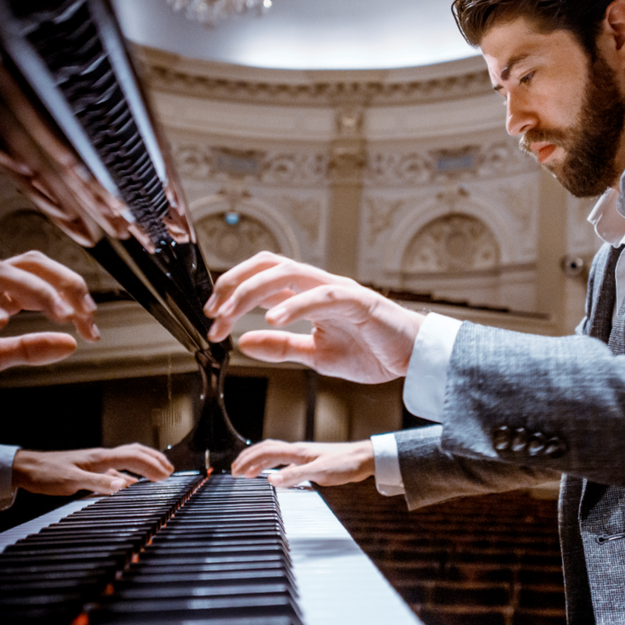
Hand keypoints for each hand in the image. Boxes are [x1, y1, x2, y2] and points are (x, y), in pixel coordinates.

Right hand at [0, 251, 98, 383]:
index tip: (93, 326)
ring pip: (1, 271)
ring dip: (38, 291)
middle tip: (84, 312)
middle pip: (30, 262)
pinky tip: (2, 321)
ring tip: (62, 314)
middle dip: (64, 282)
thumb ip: (30, 348)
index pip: (46, 278)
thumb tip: (72, 345)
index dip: (75, 295)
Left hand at [11, 443, 173, 496]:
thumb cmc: (46, 474)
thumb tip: (125, 485)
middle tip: (170, 471)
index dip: (152, 466)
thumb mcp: (71, 481)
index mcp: (101, 458)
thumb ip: (99, 483)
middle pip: (136, 452)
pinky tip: (132, 483)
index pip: (134, 458)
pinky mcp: (92, 469)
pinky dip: (132, 473)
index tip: (166, 476)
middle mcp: (102, 457)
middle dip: (155, 459)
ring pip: (129, 458)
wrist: (25, 468)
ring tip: (159, 472)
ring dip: (146, 463)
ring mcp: (97, 462)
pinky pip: (119, 468)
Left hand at [204, 252, 424, 383]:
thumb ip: (281, 347)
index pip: (262, 279)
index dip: (232, 292)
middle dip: (234, 284)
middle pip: (268, 266)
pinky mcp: (358, 301)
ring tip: (231, 314)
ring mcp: (338, 289)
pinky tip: (272, 319)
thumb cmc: (372, 351)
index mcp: (308, 296)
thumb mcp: (315, 356)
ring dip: (252, 292)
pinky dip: (293, 304)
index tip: (211, 318)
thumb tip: (243, 341)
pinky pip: (321, 295)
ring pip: (288, 272)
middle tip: (213, 313)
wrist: (413, 358)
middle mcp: (319, 285)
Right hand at [231, 439, 374, 487]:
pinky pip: (285, 462)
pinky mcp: (311, 462)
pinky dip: (273, 467)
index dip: (249, 461)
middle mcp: (298, 451)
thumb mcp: (319, 473)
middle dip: (249, 459)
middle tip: (234, 471)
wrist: (364, 459)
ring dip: (259, 462)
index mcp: (297, 451)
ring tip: (248, 472)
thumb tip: (270, 481)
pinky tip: (274, 476)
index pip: (266, 452)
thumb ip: (295, 476)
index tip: (235, 472)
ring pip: (275, 455)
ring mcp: (304, 455)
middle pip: (267, 450)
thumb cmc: (345, 464)